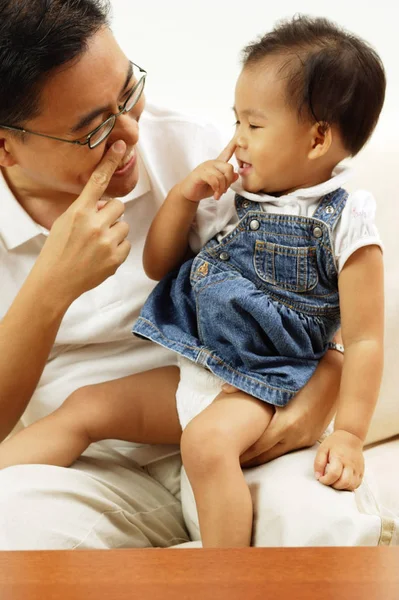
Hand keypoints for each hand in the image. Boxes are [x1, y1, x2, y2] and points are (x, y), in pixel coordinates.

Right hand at [33, 141, 130, 305]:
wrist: (55, 282)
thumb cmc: (57, 250)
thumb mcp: (64, 223)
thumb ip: (84, 209)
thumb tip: (104, 204)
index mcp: (78, 212)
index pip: (97, 182)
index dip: (110, 162)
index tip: (122, 146)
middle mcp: (94, 225)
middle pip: (118, 205)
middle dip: (110, 214)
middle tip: (97, 227)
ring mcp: (106, 242)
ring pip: (124, 225)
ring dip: (114, 232)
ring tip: (97, 245)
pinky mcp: (116, 258)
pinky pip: (126, 244)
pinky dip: (117, 249)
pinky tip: (102, 256)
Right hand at [179, 139, 237, 202]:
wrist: (189, 193)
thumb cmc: (202, 188)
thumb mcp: (219, 185)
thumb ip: (227, 180)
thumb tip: (236, 175)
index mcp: (217, 165)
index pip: (226, 152)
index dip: (233, 145)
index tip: (238, 137)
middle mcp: (212, 163)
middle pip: (229, 168)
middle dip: (229, 181)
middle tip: (224, 190)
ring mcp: (205, 167)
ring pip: (221, 176)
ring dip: (222, 188)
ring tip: (218, 194)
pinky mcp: (200, 173)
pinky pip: (213, 179)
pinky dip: (216, 188)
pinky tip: (215, 194)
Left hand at [223, 350, 341, 466]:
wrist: (337, 375)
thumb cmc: (305, 374)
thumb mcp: (279, 381)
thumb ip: (252, 387)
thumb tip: (224, 389)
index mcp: (287, 423)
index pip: (257, 446)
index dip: (241, 451)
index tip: (223, 452)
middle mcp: (296, 436)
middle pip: (265, 455)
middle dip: (246, 458)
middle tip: (226, 458)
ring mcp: (305, 438)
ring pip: (276, 454)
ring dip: (259, 456)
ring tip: (239, 457)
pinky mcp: (311, 437)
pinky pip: (288, 448)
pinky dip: (272, 450)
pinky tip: (260, 449)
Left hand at [314, 429, 363, 490]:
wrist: (351, 437)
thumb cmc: (335, 443)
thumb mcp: (323, 449)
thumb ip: (318, 463)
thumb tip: (318, 476)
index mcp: (339, 457)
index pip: (334, 474)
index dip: (326, 480)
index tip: (321, 479)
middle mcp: (350, 464)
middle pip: (344, 482)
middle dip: (334, 485)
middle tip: (328, 480)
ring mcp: (357, 468)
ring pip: (351, 485)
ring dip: (341, 487)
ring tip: (335, 480)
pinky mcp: (361, 471)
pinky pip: (357, 484)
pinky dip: (349, 486)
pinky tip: (342, 480)